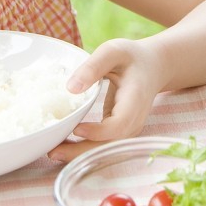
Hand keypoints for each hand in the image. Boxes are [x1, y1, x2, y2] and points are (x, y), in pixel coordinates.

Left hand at [47, 38, 163, 161]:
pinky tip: (63, 145)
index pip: (120, 123)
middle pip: (110, 143)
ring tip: (52, 151)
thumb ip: (93, 66)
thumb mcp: (113, 52)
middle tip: (53, 151)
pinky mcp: (120, 132)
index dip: (100, 131)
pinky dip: (83, 148)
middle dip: (81, 151)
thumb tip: (71, 88)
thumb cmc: (132, 57)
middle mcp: (134, 120)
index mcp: (135, 99)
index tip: (76, 129)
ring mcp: (128, 129)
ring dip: (80, 154)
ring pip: (105, 148)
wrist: (152, 67)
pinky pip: (103, 144)